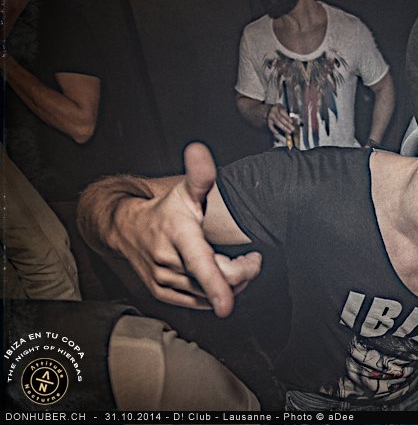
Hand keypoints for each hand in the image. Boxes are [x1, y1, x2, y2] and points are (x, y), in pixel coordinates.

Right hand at [113, 143, 260, 316]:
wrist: (126, 228)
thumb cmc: (163, 210)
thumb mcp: (183, 191)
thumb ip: (199, 175)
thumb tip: (199, 150)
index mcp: (178, 236)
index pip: (200, 264)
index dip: (216, 286)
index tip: (226, 305)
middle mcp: (168, 262)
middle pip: (215, 281)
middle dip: (243, 273)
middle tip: (252, 258)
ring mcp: (164, 281)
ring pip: (209, 295)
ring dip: (231, 284)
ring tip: (235, 263)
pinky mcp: (163, 294)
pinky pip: (197, 302)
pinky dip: (214, 293)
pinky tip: (219, 276)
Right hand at [266, 104, 294, 137]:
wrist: (268, 109)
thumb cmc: (279, 110)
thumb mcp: (283, 109)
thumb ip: (287, 114)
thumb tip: (293, 121)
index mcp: (278, 106)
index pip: (283, 112)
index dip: (287, 117)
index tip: (291, 122)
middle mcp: (273, 111)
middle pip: (280, 118)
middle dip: (287, 124)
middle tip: (292, 129)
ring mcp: (270, 116)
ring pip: (277, 122)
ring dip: (283, 127)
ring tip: (289, 132)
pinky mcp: (268, 120)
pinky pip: (270, 126)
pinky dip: (273, 130)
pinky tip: (277, 133)